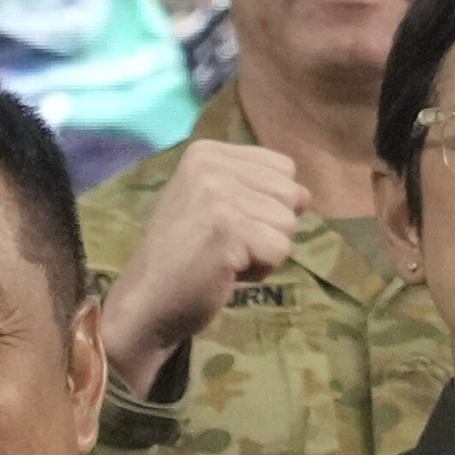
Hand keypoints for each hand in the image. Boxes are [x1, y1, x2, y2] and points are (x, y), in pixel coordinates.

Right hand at [98, 140, 306, 395]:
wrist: (147, 302)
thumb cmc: (185, 258)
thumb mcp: (218, 206)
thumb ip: (259, 191)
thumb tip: (307, 196)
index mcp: (206, 152)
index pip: (283, 168)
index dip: (266, 204)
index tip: (225, 225)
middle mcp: (211, 165)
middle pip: (290, 194)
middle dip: (268, 228)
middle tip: (225, 245)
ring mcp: (218, 196)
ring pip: (288, 223)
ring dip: (264, 251)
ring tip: (224, 258)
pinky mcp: (228, 230)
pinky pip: (280, 249)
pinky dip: (260, 270)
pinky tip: (226, 272)